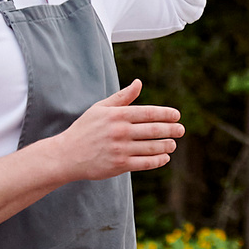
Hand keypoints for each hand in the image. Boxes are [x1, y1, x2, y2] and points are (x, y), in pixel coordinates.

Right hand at [48, 81, 183, 181]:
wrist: (67, 155)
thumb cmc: (85, 129)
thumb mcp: (100, 108)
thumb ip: (122, 97)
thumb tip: (139, 82)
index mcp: (117, 115)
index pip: (148, 112)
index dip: (166, 114)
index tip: (177, 116)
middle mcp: (120, 131)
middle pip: (154, 130)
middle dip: (172, 129)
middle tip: (181, 130)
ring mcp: (120, 149)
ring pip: (152, 147)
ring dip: (167, 145)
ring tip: (173, 144)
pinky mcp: (120, 165)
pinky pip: (145, 163)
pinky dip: (158, 160)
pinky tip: (165, 157)